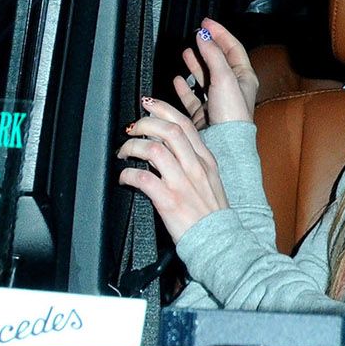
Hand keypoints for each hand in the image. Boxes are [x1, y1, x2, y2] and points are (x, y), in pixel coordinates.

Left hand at [118, 96, 229, 241]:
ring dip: (132, 147)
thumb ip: (192, 162)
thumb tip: (168, 148)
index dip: (163, 109)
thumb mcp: (209, 180)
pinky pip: (142, 179)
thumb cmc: (211, 213)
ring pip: (154, 150)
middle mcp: (195, 167)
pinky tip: (124, 177)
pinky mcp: (169, 200)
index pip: (185, 124)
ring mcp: (182, 183)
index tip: (148, 105)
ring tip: (123, 152)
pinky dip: (127, 174)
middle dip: (144, 123)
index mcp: (205, 160)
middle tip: (130, 128)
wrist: (220, 240)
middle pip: (169, 130)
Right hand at [172, 18, 258, 128]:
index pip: (233, 48)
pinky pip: (192, 96)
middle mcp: (232, 87)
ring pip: (205, 76)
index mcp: (244, 77)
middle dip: (206, 47)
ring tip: (186, 53)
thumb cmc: (232, 113)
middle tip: (195, 35)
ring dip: (195, 64)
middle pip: (218, 60)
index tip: (206, 22)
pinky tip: (178, 79)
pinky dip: (184, 87)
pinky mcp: (204, 113)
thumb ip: (213, 55)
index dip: (220, 33)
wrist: (224, 141)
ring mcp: (217, 100)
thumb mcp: (224, 77)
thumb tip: (205, 36)